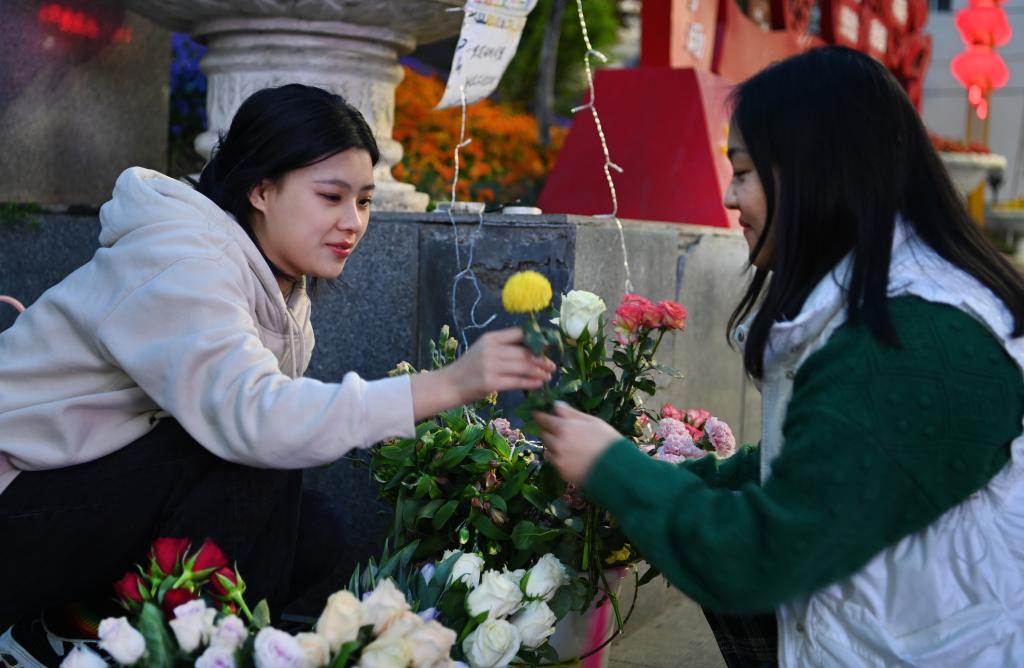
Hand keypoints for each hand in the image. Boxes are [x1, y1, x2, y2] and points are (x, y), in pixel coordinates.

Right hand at [411, 328, 554, 419]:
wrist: (449, 385)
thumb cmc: (469, 368)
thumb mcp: (484, 350)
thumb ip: (504, 348)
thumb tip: (532, 349)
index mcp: (491, 338)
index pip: (519, 334)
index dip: (537, 340)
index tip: (548, 347)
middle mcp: (491, 349)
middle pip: (524, 352)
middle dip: (542, 359)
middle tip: (552, 366)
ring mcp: (490, 366)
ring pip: (523, 367)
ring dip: (539, 372)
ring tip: (548, 376)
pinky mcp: (490, 382)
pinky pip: (517, 381)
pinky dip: (530, 383)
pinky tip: (538, 384)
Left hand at [535, 402, 622, 485]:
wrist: (616, 469)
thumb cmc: (607, 440)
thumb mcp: (592, 421)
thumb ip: (571, 413)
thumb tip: (556, 405)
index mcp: (563, 428)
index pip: (543, 419)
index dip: (539, 416)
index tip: (537, 413)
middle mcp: (556, 444)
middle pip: (544, 434)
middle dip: (548, 430)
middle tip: (558, 430)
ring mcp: (557, 460)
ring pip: (548, 449)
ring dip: (553, 444)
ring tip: (568, 444)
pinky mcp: (561, 472)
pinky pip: (555, 461)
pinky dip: (559, 457)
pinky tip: (572, 456)